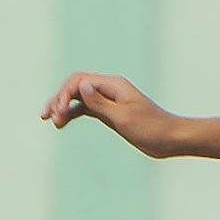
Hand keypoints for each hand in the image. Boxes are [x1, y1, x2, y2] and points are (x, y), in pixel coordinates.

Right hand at [42, 71, 181, 155]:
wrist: (170, 138)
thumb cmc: (151, 127)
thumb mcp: (123, 117)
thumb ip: (100, 103)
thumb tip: (82, 86)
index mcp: (114, 85)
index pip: (80, 81)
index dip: (64, 94)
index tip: (58, 114)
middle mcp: (110, 89)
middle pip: (75, 87)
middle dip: (59, 99)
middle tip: (49, 118)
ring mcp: (109, 100)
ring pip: (78, 98)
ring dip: (63, 107)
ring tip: (51, 122)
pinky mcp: (109, 112)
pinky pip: (85, 108)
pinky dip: (72, 114)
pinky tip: (61, 123)